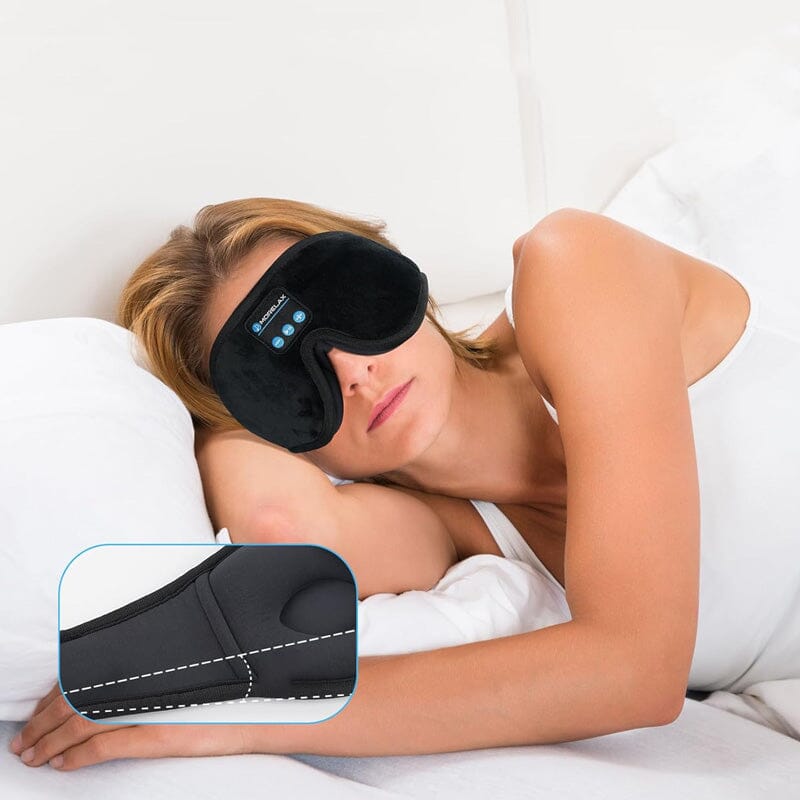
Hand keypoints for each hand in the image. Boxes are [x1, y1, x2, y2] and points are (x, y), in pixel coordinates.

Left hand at [9, 682, 252, 770]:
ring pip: (82, 723)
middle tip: (23, 739)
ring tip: (32, 754)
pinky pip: (104, 747)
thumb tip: (123, 675)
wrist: (261, 706)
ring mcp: (149, 707)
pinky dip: (77, 756)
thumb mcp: (187, 671)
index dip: (54, 694)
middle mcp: (142, 679)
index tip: (36, 709)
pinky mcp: (158, 735)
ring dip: (50, 741)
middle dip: (42, 721)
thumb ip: (154, 669)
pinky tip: (62, 764)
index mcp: (145, 661)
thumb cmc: (228, 687)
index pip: (85, 675)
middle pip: (76, 699)